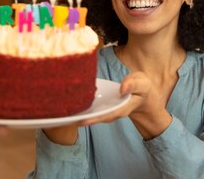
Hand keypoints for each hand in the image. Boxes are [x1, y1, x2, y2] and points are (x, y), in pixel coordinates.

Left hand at [44, 72, 170, 143]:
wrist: (143, 96)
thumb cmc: (142, 88)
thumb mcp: (143, 83)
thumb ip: (134, 84)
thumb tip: (122, 88)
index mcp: (122, 108)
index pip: (106, 115)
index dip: (94, 119)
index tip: (81, 121)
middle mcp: (111, 112)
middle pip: (93, 117)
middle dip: (79, 118)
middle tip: (63, 117)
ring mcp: (105, 109)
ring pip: (89, 113)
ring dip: (76, 112)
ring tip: (60, 110)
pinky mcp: (101, 105)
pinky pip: (89, 106)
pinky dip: (79, 104)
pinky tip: (68, 100)